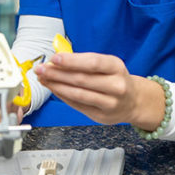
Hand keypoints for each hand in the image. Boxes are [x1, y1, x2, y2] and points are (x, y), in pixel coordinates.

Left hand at [33, 52, 161, 126]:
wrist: (133, 101)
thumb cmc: (115, 78)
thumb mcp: (106, 64)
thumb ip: (83, 62)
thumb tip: (56, 60)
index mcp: (116, 67)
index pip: (92, 63)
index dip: (71, 61)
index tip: (54, 58)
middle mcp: (116, 85)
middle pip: (82, 79)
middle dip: (57, 73)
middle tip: (41, 69)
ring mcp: (110, 103)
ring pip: (78, 94)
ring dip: (56, 86)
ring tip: (43, 79)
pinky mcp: (101, 116)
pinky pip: (77, 105)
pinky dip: (62, 96)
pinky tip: (53, 88)